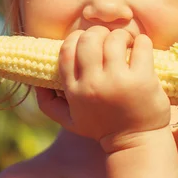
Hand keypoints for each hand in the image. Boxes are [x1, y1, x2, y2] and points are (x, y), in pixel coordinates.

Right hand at [35, 27, 170, 152]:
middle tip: (107, 39)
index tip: (86, 41)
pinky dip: (141, 42)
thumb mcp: (70, 120)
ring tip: (125, 43)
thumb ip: (48, 103)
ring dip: (121, 35)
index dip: (75, 38)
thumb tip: (35, 80)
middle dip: (98, 33)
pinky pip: (141, 45)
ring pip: (114, 39)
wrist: (136, 144)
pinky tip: (140, 48)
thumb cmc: (102, 128)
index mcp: (75, 90)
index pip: (67, 49)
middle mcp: (93, 84)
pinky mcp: (142, 80)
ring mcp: (118, 81)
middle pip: (89, 39)